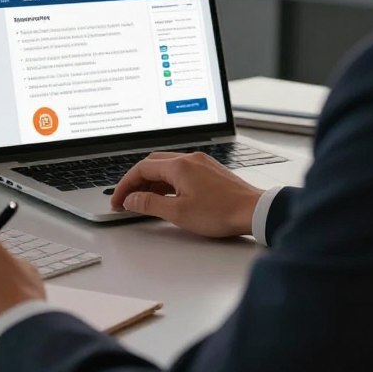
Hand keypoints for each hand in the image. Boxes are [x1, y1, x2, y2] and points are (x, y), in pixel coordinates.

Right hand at [109, 151, 263, 237]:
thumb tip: (131, 199)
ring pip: (167, 166)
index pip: (141, 169)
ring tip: (144, 201)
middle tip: (127, 199)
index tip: (118, 200)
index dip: (125, 186)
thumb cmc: (222, 212)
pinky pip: (181, 170)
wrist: (255, 211)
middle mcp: (189, 158)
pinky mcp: (209, 170)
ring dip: (152, 181)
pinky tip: (168, 195)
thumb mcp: (179, 213)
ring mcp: (200, 162)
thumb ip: (150, 204)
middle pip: (152, 164)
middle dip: (136, 181)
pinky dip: (167, 181)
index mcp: (178, 166)